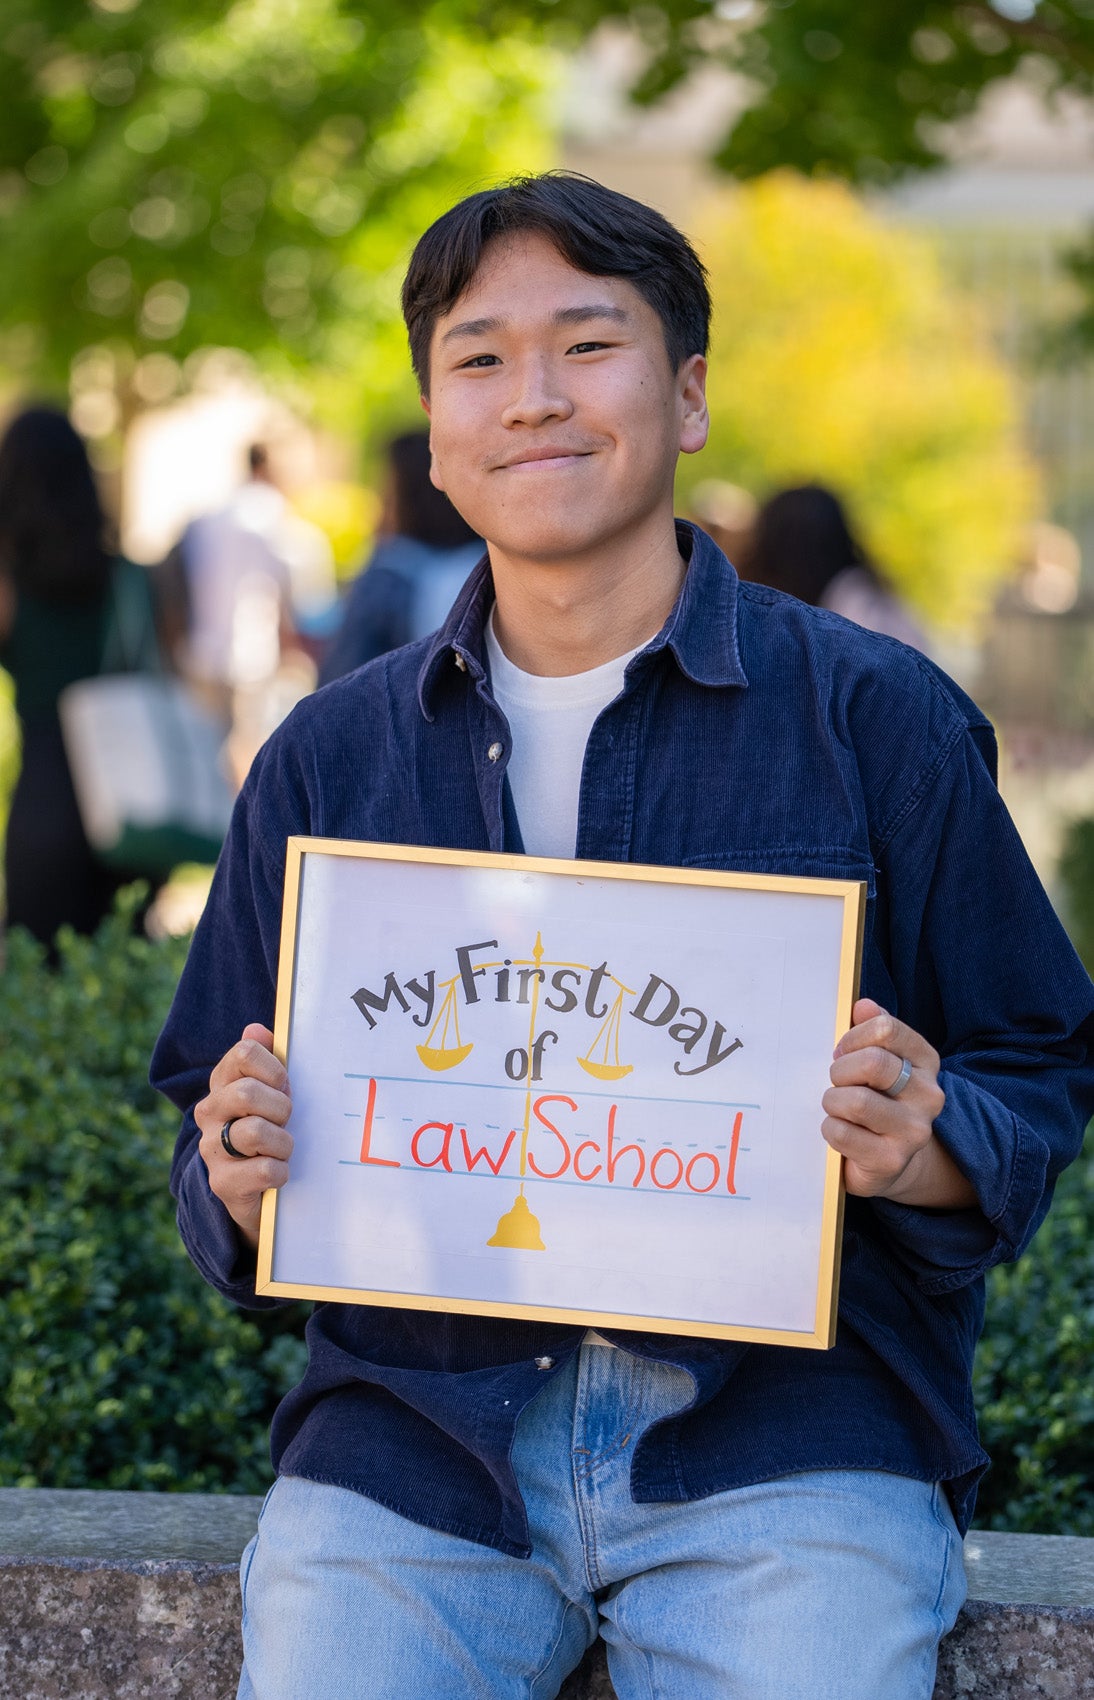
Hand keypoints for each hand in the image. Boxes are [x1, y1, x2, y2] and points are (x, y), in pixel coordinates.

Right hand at [194, 1023, 292, 1249]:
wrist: (256, 1192)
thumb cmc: (270, 1131)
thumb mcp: (272, 1094)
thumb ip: (267, 1059)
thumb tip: (256, 1029)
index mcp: (222, 1083)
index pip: (244, 1054)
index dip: (274, 1068)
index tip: (285, 1086)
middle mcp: (209, 1112)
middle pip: (247, 1092)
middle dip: (280, 1108)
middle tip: (286, 1122)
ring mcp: (212, 1148)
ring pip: (256, 1132)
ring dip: (283, 1143)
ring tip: (282, 1150)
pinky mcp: (222, 1183)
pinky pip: (264, 1169)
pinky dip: (281, 1172)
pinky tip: (278, 1174)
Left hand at [823, 998, 974, 1208]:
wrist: (889, 1160)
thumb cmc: (876, 1100)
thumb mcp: (877, 1060)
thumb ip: (871, 1030)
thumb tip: (862, 1005)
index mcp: (925, 1061)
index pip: (886, 1029)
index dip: (853, 1037)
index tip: (842, 1051)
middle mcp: (929, 1095)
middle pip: (872, 1063)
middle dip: (840, 1070)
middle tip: (836, 1081)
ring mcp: (914, 1131)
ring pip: (854, 1101)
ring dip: (832, 1101)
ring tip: (837, 1107)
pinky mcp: (892, 1160)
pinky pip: (841, 1133)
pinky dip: (830, 1129)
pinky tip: (840, 1131)